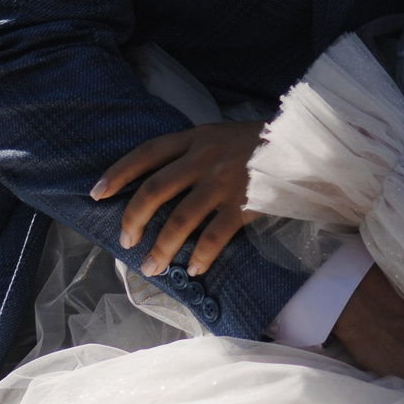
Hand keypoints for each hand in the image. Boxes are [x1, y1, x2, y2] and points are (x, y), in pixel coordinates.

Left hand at [92, 120, 269, 276]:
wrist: (307, 144)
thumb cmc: (263, 143)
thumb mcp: (223, 135)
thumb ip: (196, 151)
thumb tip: (164, 180)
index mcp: (197, 137)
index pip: (147, 153)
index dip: (119, 173)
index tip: (97, 193)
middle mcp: (205, 158)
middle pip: (154, 190)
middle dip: (132, 219)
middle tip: (125, 241)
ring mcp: (224, 182)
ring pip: (179, 220)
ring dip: (161, 247)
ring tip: (151, 267)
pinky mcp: (244, 204)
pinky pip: (214, 236)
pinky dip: (200, 255)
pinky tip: (193, 268)